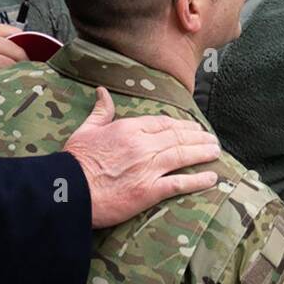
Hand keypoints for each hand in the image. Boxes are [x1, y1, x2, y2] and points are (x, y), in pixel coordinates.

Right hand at [0, 19, 26, 89]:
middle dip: (19, 65)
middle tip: (15, 77)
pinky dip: (4, 84)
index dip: (20, 49)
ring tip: (2, 84)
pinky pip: (5, 76)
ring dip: (12, 77)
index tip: (24, 60)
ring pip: (13, 64)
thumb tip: (18, 53)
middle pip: (17, 49)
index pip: (14, 32)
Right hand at [65, 87, 220, 227]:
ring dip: (203, 153)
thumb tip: (102, 92)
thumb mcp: (86, 130)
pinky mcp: (148, 191)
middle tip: (212, 139)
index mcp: (129, 128)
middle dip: (198, 137)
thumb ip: (100, 111)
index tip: (193, 127)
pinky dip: (198, 180)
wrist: (67, 191)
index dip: (182, 124)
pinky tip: (211, 177)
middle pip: (179, 137)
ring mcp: (148, 168)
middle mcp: (143, 145)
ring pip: (183, 155)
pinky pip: (179, 183)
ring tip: (215, 152)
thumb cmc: (74, 162)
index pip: (164, 123)